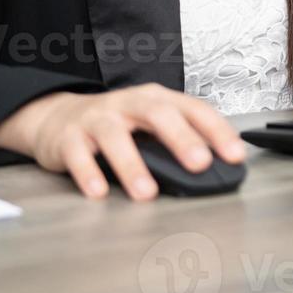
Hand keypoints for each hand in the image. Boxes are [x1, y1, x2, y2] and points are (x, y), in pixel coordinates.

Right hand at [0, 83, 245, 200]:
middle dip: (181, 139)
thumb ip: (178, 141)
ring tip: (147, 193)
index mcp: (156, 99)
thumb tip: (215, 171)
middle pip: (158, 114)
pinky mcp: (68, 138)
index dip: (217, 130)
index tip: (235, 155)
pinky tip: (98, 192)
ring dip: (133, 165)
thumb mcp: (150, 124)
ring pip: (115, 136)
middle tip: (200, 164)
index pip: (193, 109)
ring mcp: (97, 118)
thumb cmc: (116, 124)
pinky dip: (89, 173)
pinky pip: (78, 155)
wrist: (57, 118)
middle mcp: (129, 104)